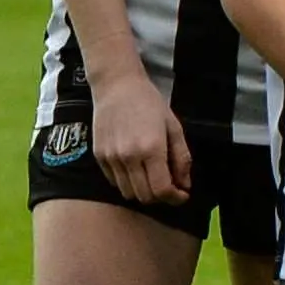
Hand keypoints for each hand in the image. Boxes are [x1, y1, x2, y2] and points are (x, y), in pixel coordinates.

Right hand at [87, 65, 194, 204]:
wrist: (117, 85)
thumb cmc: (149, 103)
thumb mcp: (174, 127)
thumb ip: (182, 158)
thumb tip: (185, 185)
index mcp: (151, 148)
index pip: (162, 190)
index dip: (175, 199)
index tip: (182, 194)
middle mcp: (129, 157)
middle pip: (145, 197)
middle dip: (161, 198)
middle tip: (169, 187)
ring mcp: (111, 158)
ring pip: (128, 193)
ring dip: (143, 192)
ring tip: (152, 178)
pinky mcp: (99, 156)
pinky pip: (114, 182)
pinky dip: (127, 183)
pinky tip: (136, 169)